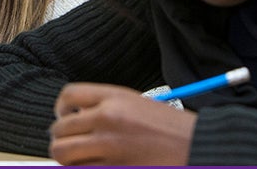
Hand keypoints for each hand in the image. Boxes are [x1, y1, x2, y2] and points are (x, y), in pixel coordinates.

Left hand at [49, 83, 195, 164]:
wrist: (197, 145)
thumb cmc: (171, 128)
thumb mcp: (136, 103)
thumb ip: (105, 106)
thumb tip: (76, 118)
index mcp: (114, 97)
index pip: (68, 95)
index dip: (61, 108)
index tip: (65, 117)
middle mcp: (107, 119)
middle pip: (59, 128)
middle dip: (61, 138)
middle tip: (72, 143)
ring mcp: (109, 146)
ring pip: (63, 153)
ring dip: (67, 158)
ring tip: (79, 159)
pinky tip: (94, 166)